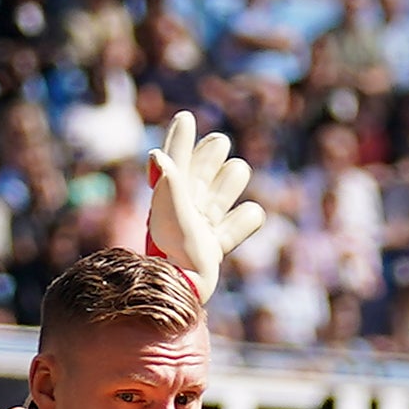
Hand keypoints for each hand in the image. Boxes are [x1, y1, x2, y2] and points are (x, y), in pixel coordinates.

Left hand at [141, 111, 261, 298]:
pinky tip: (225, 235)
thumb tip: (157, 156)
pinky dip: (245, 221)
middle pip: (212, 158)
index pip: (178, 153)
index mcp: (172, 189)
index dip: (181, 135)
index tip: (185, 118)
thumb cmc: (174, 253)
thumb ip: (168, 183)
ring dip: (231, 186)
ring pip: (235, 178)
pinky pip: (251, 215)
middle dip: (213, 154)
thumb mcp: (168, 216)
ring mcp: (208, 219)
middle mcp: (190, 200)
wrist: (186, 291)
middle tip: (216, 150)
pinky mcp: (221, 240)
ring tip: (213, 210)